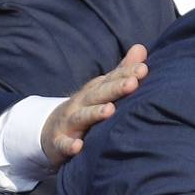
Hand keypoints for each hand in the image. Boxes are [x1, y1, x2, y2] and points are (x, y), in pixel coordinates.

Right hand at [41, 45, 147, 167]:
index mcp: (95, 91)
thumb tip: (141, 48)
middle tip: (132, 83)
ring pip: (82, 116)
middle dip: (115, 89)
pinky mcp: (59, 142)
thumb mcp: (102, 89)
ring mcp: (69, 122)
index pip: (111, 80)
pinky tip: (78, 146)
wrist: (51, 131)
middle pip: (99, 94)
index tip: (143, 69)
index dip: (126, 74)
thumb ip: (121, 72)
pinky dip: (69, 145)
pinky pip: (63, 144)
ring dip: (95, 113)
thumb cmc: (86, 108)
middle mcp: (81, 103)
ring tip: (109, 110)